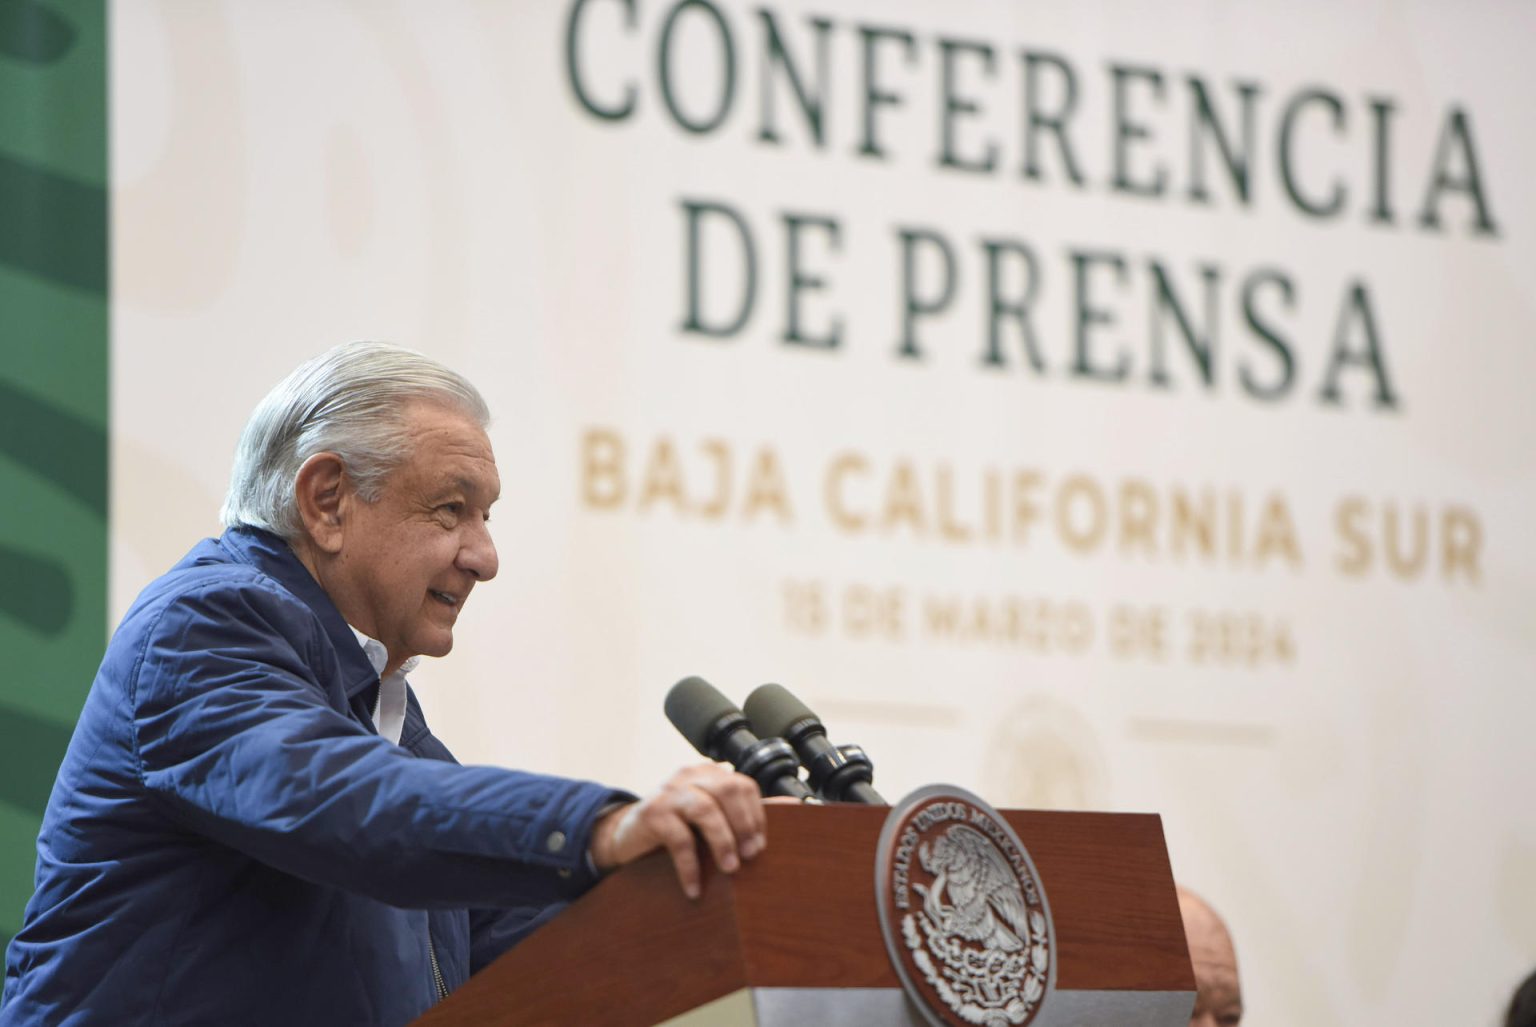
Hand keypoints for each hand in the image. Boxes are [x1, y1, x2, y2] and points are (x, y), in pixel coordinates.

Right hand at [588, 764, 765, 898]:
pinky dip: (690, 866)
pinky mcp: (651, 813)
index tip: (760, 845)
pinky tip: (695, 888)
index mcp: (709, 773)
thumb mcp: (712, 816)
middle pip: (728, 789)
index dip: (756, 815)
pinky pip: (678, 838)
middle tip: (750, 855)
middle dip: (744, 824)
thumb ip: (747, 811)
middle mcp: (690, 776)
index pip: (743, 784)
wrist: (627, 836)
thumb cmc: (677, 826)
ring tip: (730, 869)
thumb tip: (796, 806)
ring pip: (705, 808)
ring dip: (722, 841)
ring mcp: (669, 792)